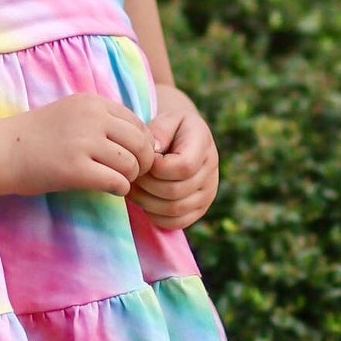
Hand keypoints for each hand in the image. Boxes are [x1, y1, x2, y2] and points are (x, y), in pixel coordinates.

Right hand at [3, 92, 157, 197]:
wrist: (1, 150)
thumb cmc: (37, 137)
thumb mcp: (71, 113)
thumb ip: (102, 120)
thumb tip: (141, 140)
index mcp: (92, 102)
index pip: (138, 124)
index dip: (142, 144)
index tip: (132, 158)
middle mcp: (91, 118)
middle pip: (141, 143)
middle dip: (142, 162)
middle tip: (131, 174)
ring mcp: (83, 142)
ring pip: (131, 164)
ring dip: (130, 177)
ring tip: (118, 181)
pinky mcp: (75, 169)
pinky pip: (117, 181)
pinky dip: (119, 189)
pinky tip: (110, 189)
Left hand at [129, 89, 219, 229]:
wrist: (184, 137)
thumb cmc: (171, 127)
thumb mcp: (166, 118)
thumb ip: (160, 130)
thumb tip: (154, 150)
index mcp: (203, 145)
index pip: (183, 167)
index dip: (156, 167)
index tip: (141, 160)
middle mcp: (211, 172)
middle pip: (175, 191)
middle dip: (146, 185)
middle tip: (130, 176)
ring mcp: (207, 193)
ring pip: (174, 209)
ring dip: (146, 201)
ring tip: (133, 186)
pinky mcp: (199, 209)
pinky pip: (175, 222)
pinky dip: (154, 215)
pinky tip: (144, 199)